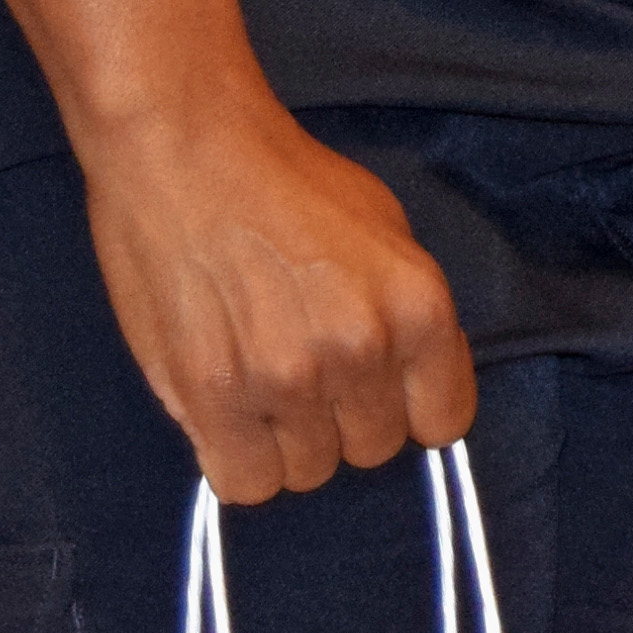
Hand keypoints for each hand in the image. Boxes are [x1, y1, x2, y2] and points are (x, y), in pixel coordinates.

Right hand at [73, 89, 477, 501]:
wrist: (189, 149)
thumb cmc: (287, 181)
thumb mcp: (386, 231)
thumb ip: (405, 313)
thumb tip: (414, 381)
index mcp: (417, 306)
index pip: (443, 423)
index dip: (408, 408)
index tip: (379, 391)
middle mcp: (362, 349)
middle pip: (371, 450)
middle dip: (343, 419)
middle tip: (304, 369)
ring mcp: (287, 379)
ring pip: (308, 472)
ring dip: (287, 439)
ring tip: (258, 378)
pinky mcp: (214, 397)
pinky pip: (246, 484)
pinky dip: (239, 459)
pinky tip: (228, 411)